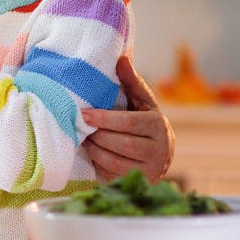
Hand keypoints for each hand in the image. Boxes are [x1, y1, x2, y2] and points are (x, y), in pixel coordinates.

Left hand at [82, 55, 175, 182]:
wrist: (157, 156)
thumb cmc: (143, 121)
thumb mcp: (141, 101)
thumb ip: (130, 81)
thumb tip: (120, 57)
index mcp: (158, 125)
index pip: (129, 122)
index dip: (104, 118)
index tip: (83, 114)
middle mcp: (160, 150)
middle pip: (120, 143)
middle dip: (96, 135)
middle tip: (79, 127)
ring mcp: (150, 170)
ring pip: (113, 160)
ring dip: (94, 149)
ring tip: (83, 139)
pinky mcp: (138, 182)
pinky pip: (111, 174)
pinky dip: (97, 163)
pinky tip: (91, 152)